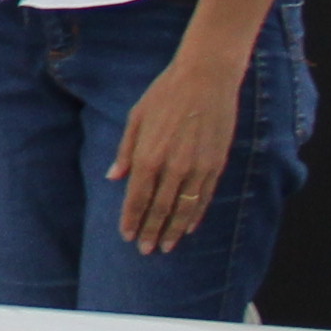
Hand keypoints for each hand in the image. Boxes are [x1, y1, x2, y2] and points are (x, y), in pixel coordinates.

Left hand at [110, 48, 250, 252]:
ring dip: (174, 230)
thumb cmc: (164, 94)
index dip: (132, 219)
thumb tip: (114, 178)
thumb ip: (125, 151)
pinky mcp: (216, 165)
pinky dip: (196, 215)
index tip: (127, 236)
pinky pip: (205, 197)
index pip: (137, 198)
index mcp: (148, 156)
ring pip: (184, 209)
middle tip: (145, 250)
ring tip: (166, 246)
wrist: (206, 80)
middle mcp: (173, 167)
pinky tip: (188, 227)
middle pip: (160, 209)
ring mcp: (198, 168)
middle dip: (151, 231)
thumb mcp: (136, 117)